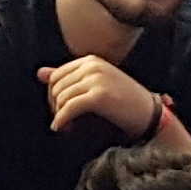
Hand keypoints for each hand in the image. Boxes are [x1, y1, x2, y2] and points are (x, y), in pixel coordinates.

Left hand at [39, 56, 161, 138]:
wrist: (150, 114)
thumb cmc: (124, 102)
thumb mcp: (96, 85)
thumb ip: (68, 78)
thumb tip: (39, 73)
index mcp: (91, 61)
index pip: (56, 75)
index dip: (53, 95)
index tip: (59, 111)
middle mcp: (93, 66)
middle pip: (56, 86)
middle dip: (55, 106)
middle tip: (63, 121)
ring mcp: (97, 79)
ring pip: (61, 98)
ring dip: (59, 115)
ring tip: (66, 127)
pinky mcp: (99, 95)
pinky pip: (68, 108)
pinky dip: (61, 120)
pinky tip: (60, 128)